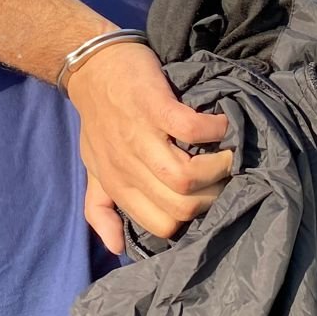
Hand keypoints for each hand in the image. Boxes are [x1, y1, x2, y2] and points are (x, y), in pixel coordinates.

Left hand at [69, 41, 232, 252]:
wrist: (90, 67)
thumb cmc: (97, 120)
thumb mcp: (94, 167)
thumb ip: (101, 207)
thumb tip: (116, 248)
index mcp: (118, 184)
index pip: (161, 226)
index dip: (191, 220)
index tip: (204, 200)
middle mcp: (128, 165)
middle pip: (180, 207)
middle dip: (211, 199)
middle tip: (222, 180)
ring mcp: (141, 135)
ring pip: (184, 178)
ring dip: (216, 170)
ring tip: (226, 156)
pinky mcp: (154, 104)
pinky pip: (190, 129)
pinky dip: (213, 130)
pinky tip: (220, 125)